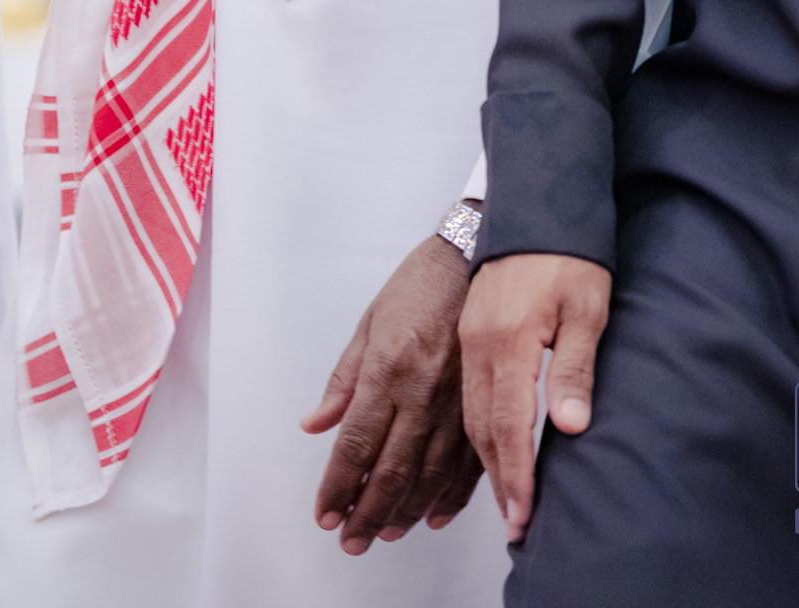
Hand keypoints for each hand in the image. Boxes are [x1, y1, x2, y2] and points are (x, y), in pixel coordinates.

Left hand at [302, 234, 482, 556]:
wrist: (473, 257)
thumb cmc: (418, 285)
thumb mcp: (369, 323)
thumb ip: (343, 380)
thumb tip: (315, 425)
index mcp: (388, 368)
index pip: (357, 442)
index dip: (339, 485)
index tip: (325, 512)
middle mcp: (422, 390)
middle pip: (391, 469)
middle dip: (367, 513)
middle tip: (350, 540)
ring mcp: (457, 401)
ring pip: (430, 474)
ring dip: (405, 511)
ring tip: (385, 533)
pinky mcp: (483, 404)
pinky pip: (469, 462)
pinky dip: (451, 496)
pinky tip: (432, 514)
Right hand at [459, 252, 610, 542]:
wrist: (536, 204)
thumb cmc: (568, 254)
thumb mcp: (585, 309)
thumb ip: (574, 369)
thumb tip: (569, 427)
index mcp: (506, 340)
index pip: (509, 425)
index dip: (516, 476)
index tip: (523, 517)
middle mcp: (479, 344)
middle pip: (482, 428)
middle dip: (498, 481)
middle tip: (515, 524)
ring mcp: (471, 339)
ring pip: (469, 414)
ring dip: (483, 461)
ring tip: (502, 500)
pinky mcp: (471, 332)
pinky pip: (467, 394)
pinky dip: (475, 430)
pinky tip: (487, 450)